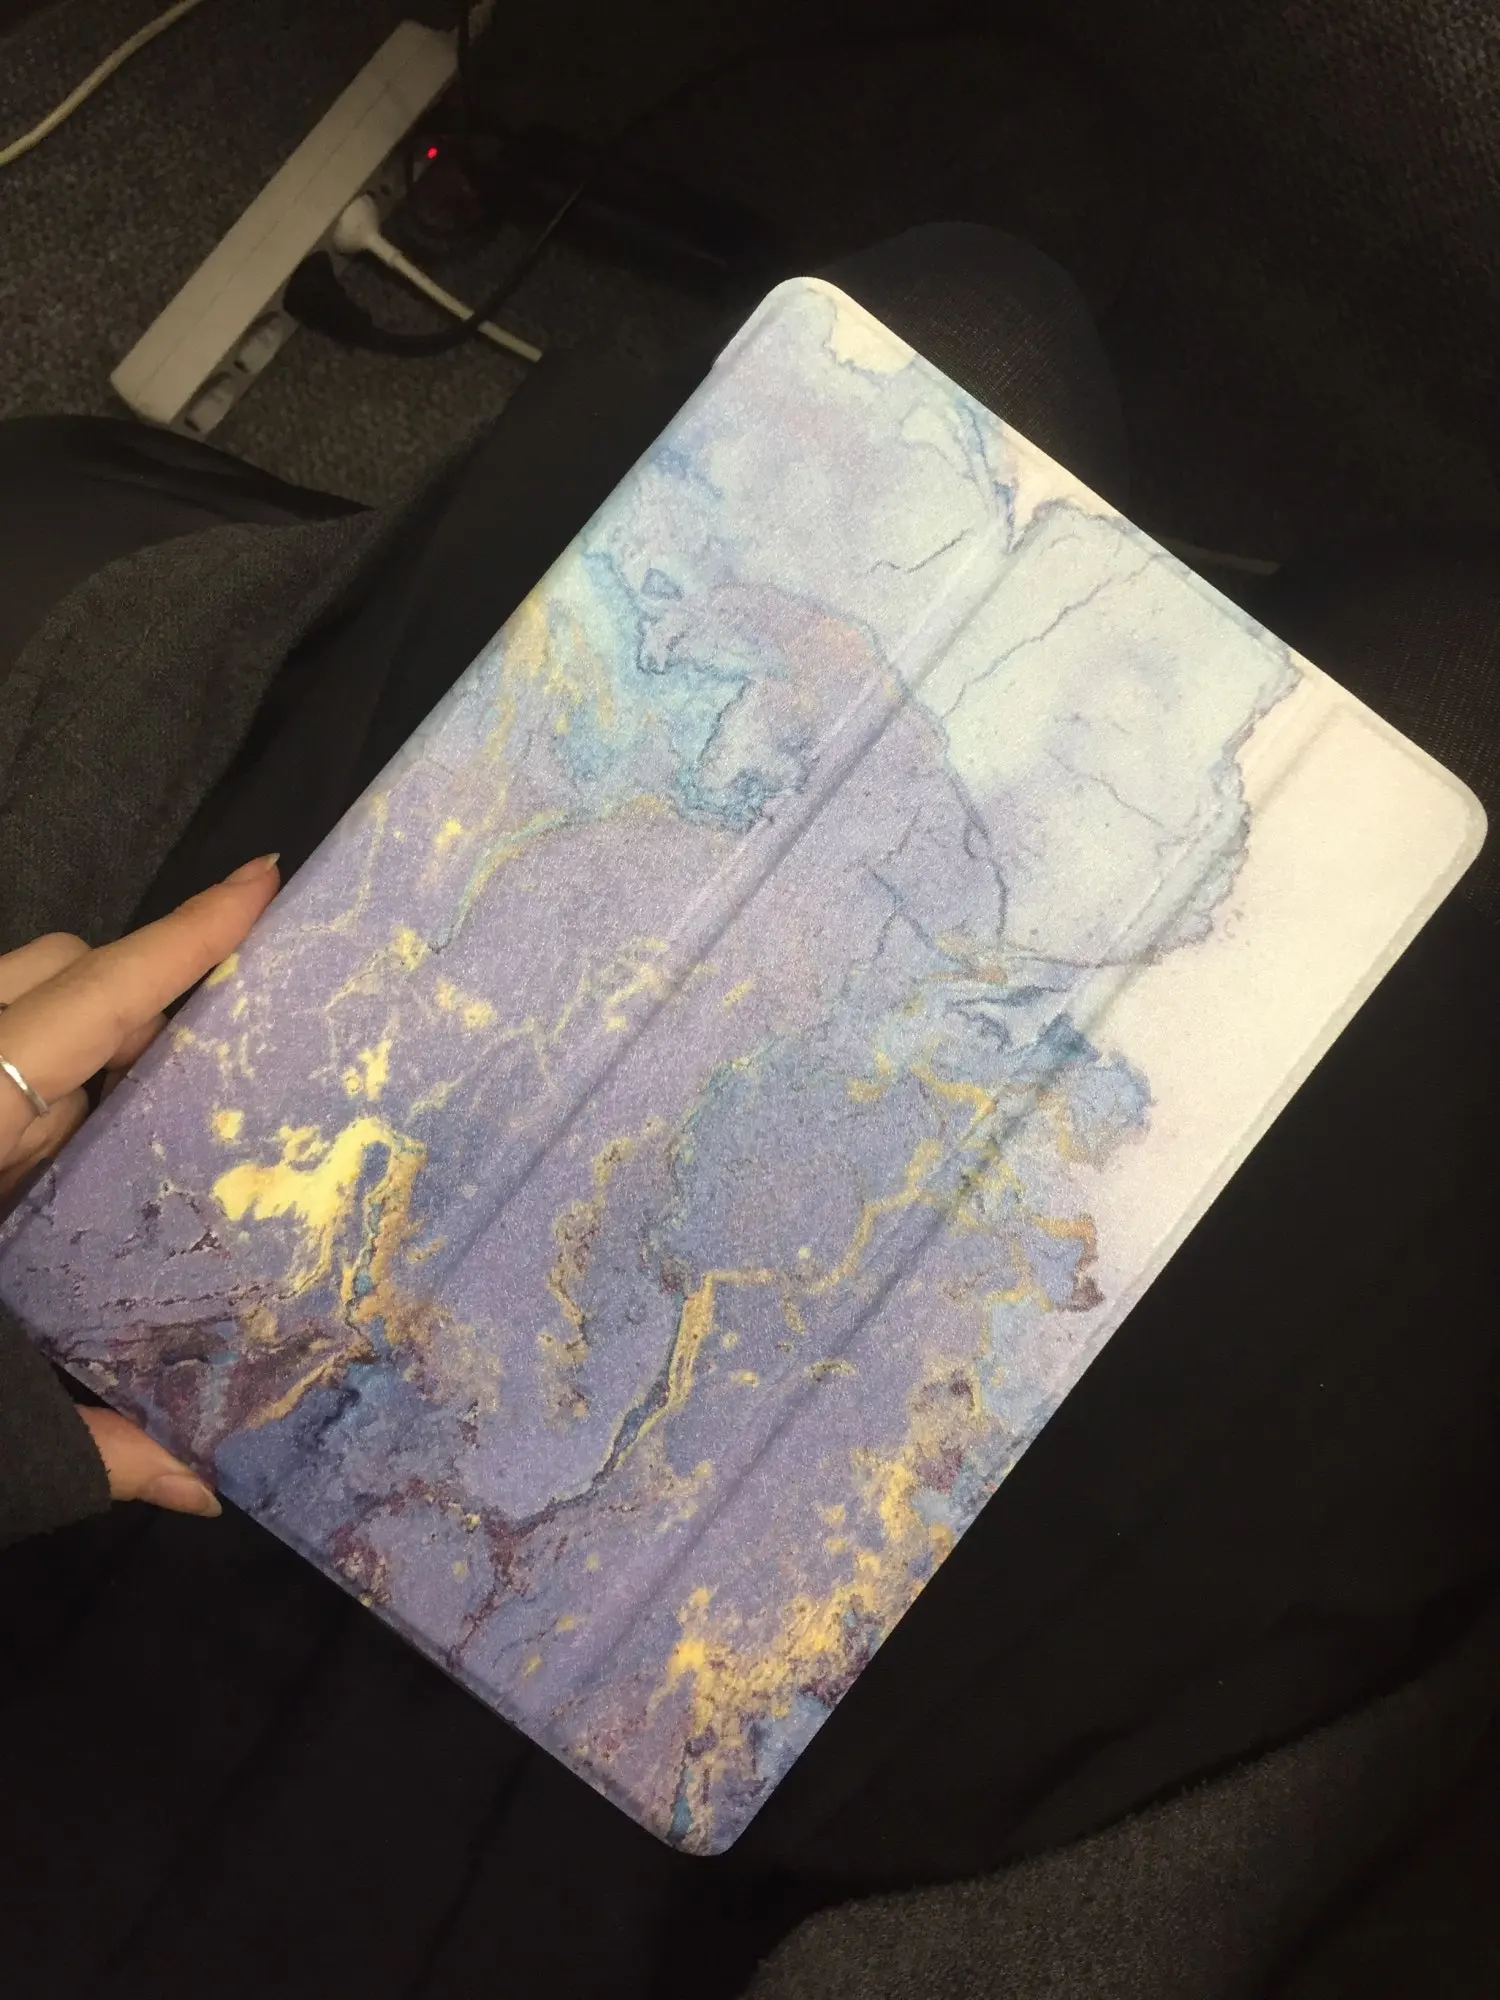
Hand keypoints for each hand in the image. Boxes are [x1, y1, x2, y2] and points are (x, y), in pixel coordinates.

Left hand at [0, 854, 280, 1515]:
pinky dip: (48, 1093)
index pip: (85, 1006)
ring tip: (171, 1104)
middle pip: (56, 977)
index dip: (178, 943)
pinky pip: (1, 1076)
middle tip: (239, 1044)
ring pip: (18, 1015)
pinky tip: (78, 1162)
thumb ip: (82, 1443)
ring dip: (94, 1037)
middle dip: (147, 983)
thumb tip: (206, 1491)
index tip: (264, 880)